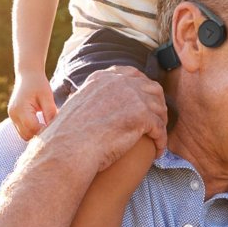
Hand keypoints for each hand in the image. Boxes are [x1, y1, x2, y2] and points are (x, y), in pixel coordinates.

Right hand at [8, 71, 57, 139]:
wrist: (27, 75)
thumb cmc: (39, 84)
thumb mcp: (47, 96)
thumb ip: (50, 112)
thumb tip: (55, 127)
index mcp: (21, 108)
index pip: (32, 128)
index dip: (45, 131)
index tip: (56, 128)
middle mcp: (14, 114)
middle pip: (27, 135)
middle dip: (40, 134)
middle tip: (53, 128)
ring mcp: (12, 116)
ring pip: (23, 135)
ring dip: (35, 133)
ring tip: (47, 125)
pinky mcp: (13, 117)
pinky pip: (22, 130)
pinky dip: (31, 130)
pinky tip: (41, 123)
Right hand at [38, 66, 167, 173]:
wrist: (67, 150)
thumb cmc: (66, 137)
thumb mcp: (76, 105)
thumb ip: (91, 99)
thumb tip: (92, 103)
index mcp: (103, 78)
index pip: (132, 74)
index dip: (143, 87)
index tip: (146, 100)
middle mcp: (119, 82)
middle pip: (151, 88)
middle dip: (157, 104)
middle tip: (157, 120)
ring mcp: (132, 97)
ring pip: (158, 108)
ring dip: (161, 123)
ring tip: (158, 137)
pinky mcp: (142, 115)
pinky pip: (160, 128)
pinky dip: (161, 140)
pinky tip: (157, 151)